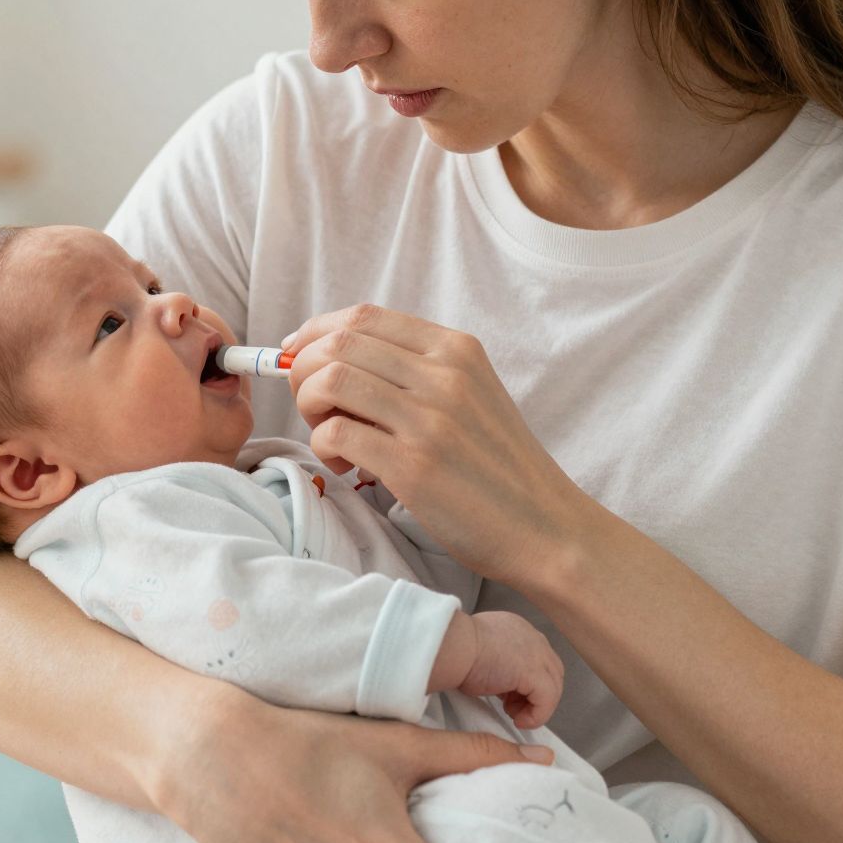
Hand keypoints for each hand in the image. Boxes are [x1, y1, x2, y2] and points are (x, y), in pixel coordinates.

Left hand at [278, 304, 597, 594]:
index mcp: (457, 349)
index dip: (316, 331)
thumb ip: (417, 372)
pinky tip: (347, 465)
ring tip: (330, 435)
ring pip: (330, 380)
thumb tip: (333, 358)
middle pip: (338, 343)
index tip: (297, 356)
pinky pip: (335, 433)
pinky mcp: (413, 465)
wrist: (544, 526)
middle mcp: (443, 375)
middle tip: (311, 405)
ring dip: (309, 406)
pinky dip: (323, 446)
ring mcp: (429, 419)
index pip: (364, 316)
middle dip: (303, 370)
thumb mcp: (472, 395)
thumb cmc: (499, 468)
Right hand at [450, 609, 562, 728]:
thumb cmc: (454, 651)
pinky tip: (520, 721)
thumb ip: (497, 663)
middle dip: (536, 693)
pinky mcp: (535, 672)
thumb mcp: (480, 653)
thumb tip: (498, 682)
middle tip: (513, 708)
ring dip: (536, 706)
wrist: (450, 647)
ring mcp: (537, 653)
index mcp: (518, 629)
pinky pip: (547, 700)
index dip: (527, 681)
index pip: (537, 657)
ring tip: (515, 716)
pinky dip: (537, 715)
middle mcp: (532, 637)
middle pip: (551, 671)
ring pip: (553, 686)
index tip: (507, 696)